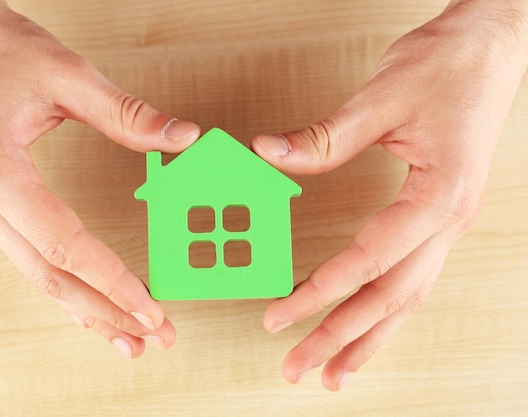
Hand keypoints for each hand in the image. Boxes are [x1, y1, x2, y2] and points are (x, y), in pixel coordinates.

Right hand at [0, 0, 199, 356]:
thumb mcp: (69, 75)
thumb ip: (127, 114)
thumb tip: (181, 139)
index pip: (63, 243)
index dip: (110, 279)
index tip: (151, 305)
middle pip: (52, 276)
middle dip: (107, 311)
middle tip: (155, 335)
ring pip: (40, 278)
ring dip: (88, 311)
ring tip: (131, 339)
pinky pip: (33, 261)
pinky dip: (67, 291)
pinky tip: (92, 311)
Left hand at [252, 0, 527, 389]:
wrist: (492, 47)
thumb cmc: (448, 67)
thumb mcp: (381, 100)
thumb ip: (324, 138)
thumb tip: (268, 155)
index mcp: (439, 197)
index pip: (369, 260)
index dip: (319, 292)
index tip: (280, 315)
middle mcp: (448, 221)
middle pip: (389, 297)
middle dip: (340, 337)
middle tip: (297, 368)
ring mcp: (448, 224)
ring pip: (406, 299)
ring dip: (367, 338)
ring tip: (333, 373)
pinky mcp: (439, 218)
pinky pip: (413, 278)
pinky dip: (386, 312)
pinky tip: (368, 329)